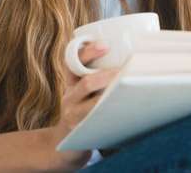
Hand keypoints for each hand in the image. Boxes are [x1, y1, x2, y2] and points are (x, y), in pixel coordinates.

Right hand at [45, 42, 119, 170]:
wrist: (63, 146)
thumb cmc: (81, 112)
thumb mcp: (81, 93)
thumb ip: (95, 76)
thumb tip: (126, 60)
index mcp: (70, 83)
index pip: (73, 62)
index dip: (88, 52)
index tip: (105, 45)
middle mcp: (69, 97)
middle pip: (85, 82)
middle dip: (106, 75)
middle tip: (125, 71)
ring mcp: (73, 116)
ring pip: (92, 104)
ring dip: (110, 95)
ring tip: (127, 88)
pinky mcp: (81, 132)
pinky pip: (96, 122)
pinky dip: (110, 114)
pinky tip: (124, 110)